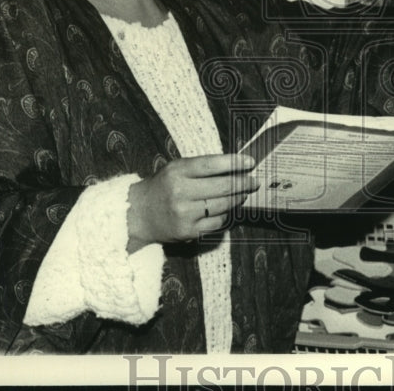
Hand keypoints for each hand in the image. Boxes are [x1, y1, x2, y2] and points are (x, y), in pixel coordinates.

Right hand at [126, 153, 257, 250]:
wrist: (139, 214)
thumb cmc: (163, 186)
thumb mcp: (176, 169)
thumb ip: (201, 166)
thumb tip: (235, 166)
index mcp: (178, 172)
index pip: (212, 164)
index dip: (235, 162)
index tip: (251, 161)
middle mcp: (181, 192)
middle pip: (223, 186)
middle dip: (244, 183)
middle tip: (254, 181)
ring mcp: (185, 214)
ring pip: (223, 205)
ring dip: (238, 198)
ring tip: (244, 193)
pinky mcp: (188, 232)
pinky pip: (217, 222)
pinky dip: (226, 214)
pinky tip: (227, 209)